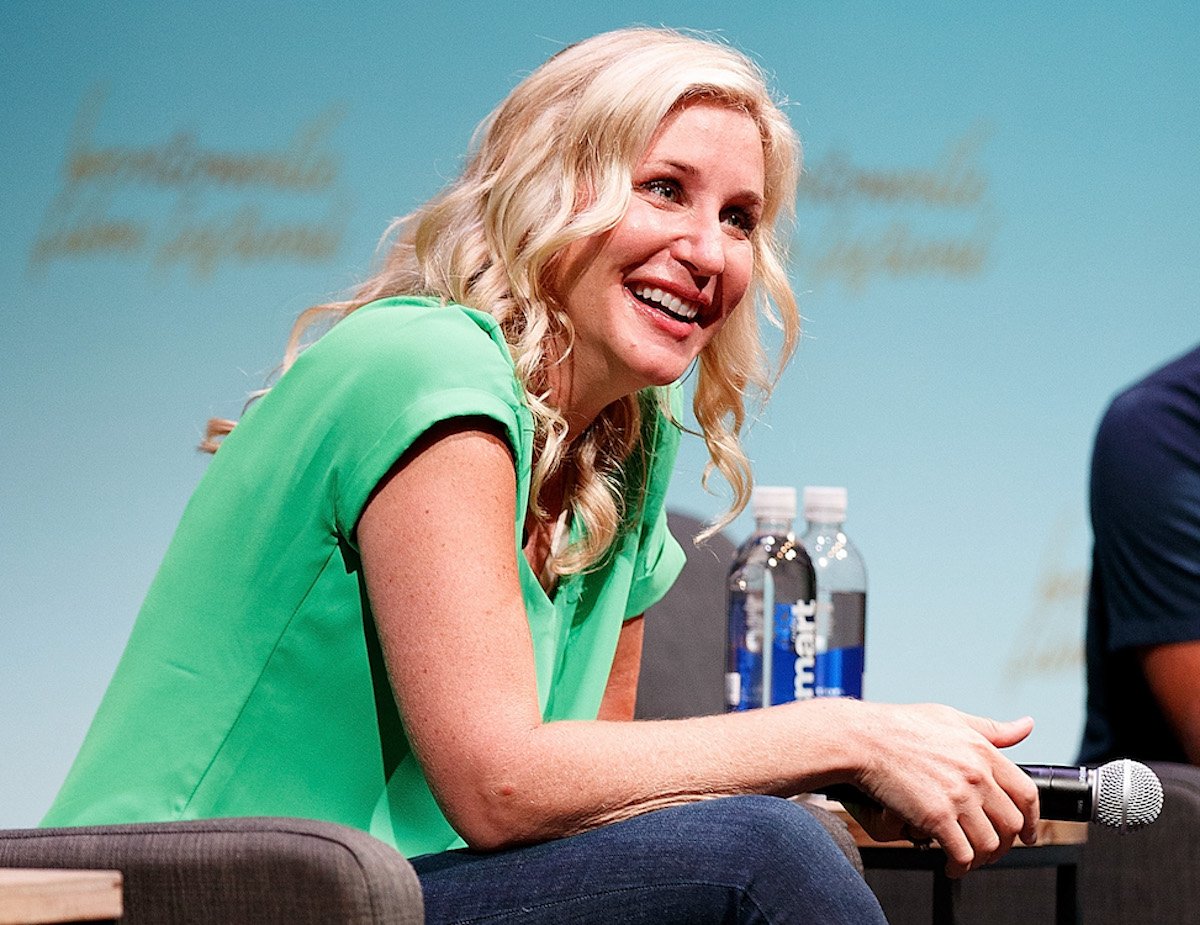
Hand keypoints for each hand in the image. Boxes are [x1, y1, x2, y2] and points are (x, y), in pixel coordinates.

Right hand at [851, 703, 1039, 877]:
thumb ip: (992, 728)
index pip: (1027, 794)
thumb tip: (1025, 726)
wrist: (862, 739)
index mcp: (983, 751)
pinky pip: (962, 854)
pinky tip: (952, 865)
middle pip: (1012, 824)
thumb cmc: (899, 726)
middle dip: (1006, 843)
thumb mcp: (951, 717)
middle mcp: (976, 776)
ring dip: (984, 858)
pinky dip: (961, 867)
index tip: (1028, 831)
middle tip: (994, 848)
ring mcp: (957, 798)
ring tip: (971, 859)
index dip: (1033, 820)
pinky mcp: (935, 817)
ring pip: (990, 844)